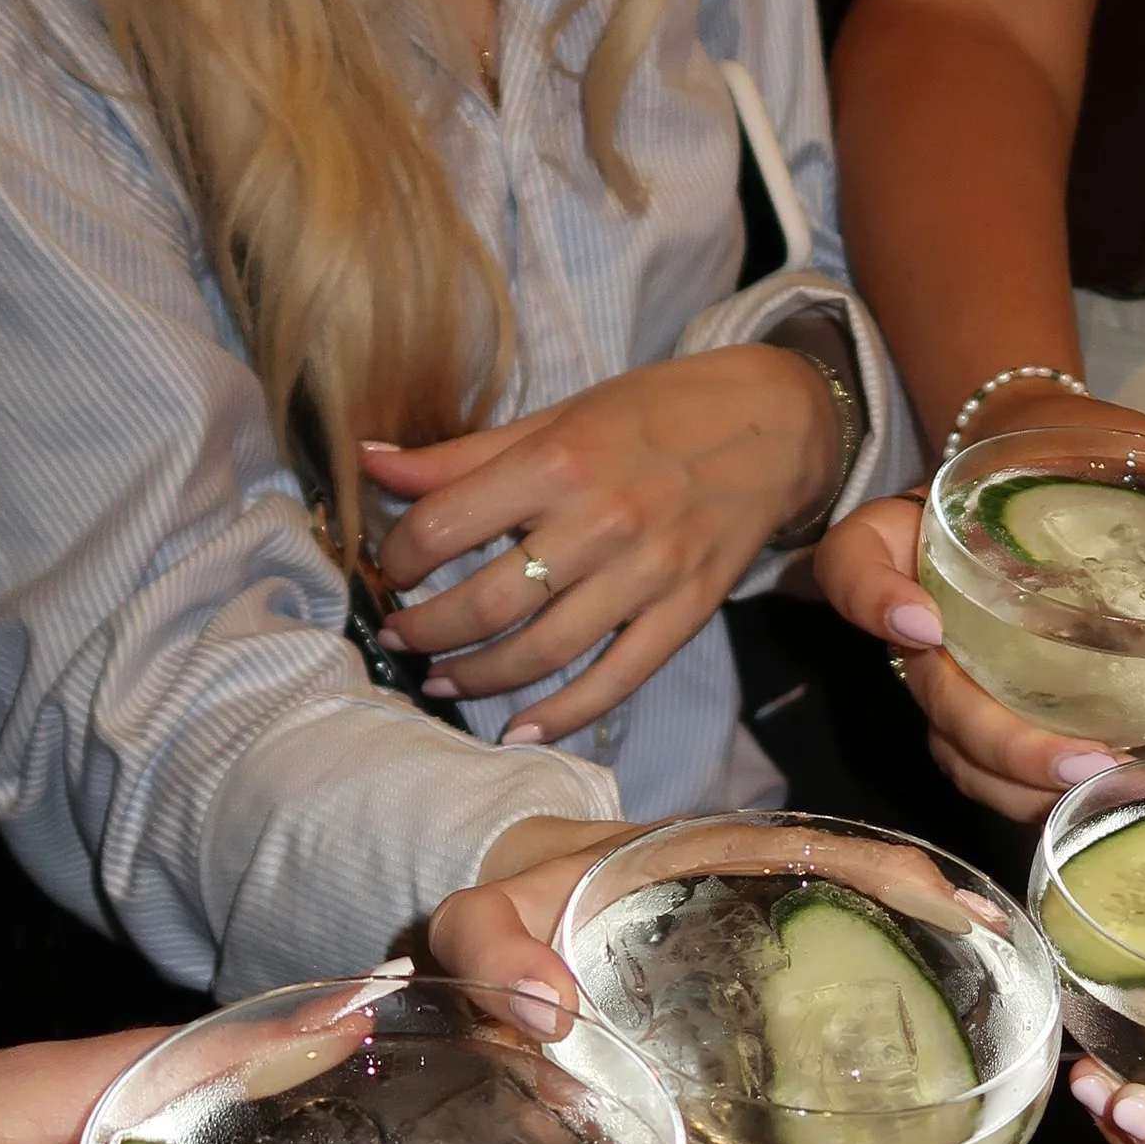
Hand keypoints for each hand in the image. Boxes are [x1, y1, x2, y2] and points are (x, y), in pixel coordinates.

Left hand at [364, 350, 838, 746]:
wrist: (774, 427)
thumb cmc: (655, 414)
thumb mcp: (558, 415)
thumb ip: (464, 454)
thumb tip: (370, 465)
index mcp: (559, 461)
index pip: (445, 525)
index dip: (400, 557)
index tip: (391, 570)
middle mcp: (602, 521)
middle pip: (486, 603)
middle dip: (426, 630)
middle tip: (401, 636)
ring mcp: (648, 574)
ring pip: (542, 651)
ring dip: (478, 677)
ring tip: (441, 680)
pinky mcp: (685, 613)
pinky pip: (615, 679)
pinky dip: (563, 714)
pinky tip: (518, 729)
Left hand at [427, 813, 1002, 1046]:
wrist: (501, 915)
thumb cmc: (504, 905)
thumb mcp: (475, 919)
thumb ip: (488, 950)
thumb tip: (545, 1013)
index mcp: (697, 853)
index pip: (813, 843)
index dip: (889, 866)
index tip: (955, 904)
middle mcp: (742, 885)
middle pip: (861, 882)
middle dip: (936, 910)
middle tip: (1004, 964)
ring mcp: (753, 931)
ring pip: (854, 929)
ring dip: (921, 958)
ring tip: (991, 1009)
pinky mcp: (747, 976)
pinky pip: (823, 974)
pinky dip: (876, 998)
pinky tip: (919, 1052)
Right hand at [814, 386, 1144, 822]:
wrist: (1039, 466)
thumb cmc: (1067, 454)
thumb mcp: (1113, 445)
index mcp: (917, 530)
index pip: (855, 563)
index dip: (873, 600)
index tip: (921, 624)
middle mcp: (918, 609)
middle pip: (927, 694)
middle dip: (999, 739)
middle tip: (1079, 758)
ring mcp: (948, 673)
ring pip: (958, 752)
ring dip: (1027, 787)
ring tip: (1115, 789)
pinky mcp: (987, 713)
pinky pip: (995, 771)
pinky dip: (1046, 793)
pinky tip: (1126, 789)